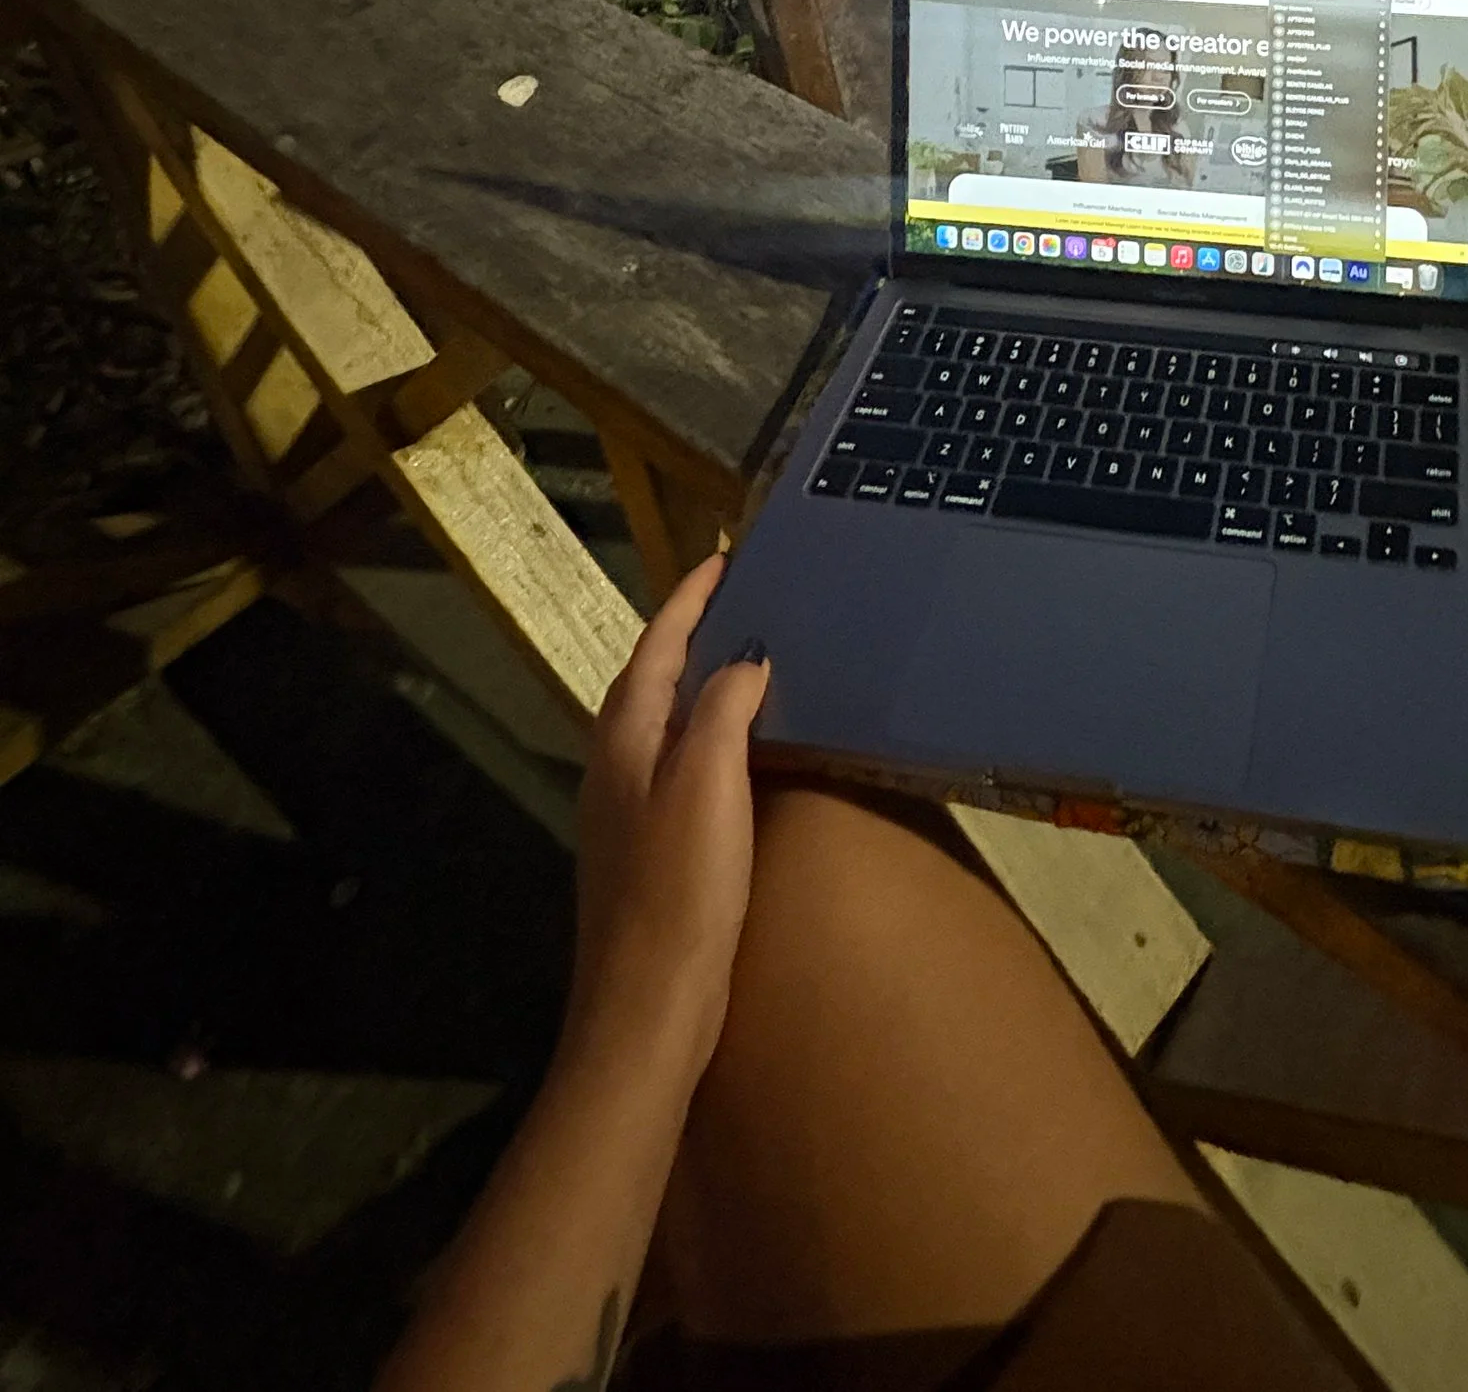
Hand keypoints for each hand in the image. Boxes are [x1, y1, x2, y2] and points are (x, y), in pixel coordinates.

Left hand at [567, 553, 769, 1079]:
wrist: (646, 1011)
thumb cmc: (678, 894)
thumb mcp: (706, 787)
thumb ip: (720, 712)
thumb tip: (744, 660)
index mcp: (625, 739)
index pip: (656, 646)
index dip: (689, 600)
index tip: (722, 558)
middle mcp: (615, 766)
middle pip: (651, 678)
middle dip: (691, 632)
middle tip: (743, 596)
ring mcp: (626, 811)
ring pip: (661, 720)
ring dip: (697, 681)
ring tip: (749, 656)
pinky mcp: (647, 850)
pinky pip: (676, 760)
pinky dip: (704, 730)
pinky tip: (737, 749)